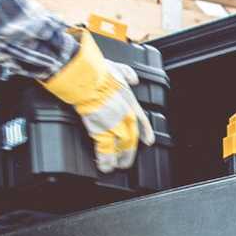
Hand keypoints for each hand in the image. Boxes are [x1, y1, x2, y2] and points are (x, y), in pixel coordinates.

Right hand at [40, 31, 155, 172]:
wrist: (86, 79)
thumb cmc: (98, 72)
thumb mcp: (118, 68)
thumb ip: (127, 74)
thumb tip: (134, 79)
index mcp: (129, 101)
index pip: (142, 120)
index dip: (146, 132)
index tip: (149, 141)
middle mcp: (124, 115)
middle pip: (131, 138)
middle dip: (130, 151)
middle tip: (128, 161)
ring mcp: (114, 125)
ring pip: (120, 147)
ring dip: (119, 158)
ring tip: (116, 166)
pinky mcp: (100, 131)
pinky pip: (105, 151)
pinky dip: (105, 160)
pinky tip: (105, 166)